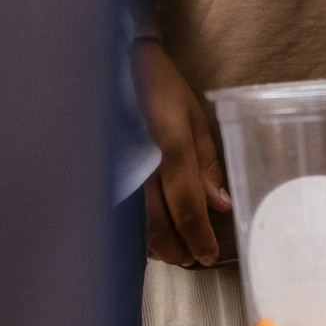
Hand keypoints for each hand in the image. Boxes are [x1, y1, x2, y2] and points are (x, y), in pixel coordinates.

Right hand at [136, 39, 230, 265]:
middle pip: (160, 223)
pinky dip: (136, 232)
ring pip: (136, 224)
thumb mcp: (195, 117)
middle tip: (196, 261)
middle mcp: (142, 163)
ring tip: (177, 253)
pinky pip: (120, 212)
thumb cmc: (161, 87)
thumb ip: (207, 163)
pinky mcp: (104, 171)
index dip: (199, 236)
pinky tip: (149, 238)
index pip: (187, 205)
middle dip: (179, 249)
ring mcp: (119, 169)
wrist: (114, 64)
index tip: (209, 256)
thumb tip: (221, 205)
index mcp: (171, 146)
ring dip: (159, 245)